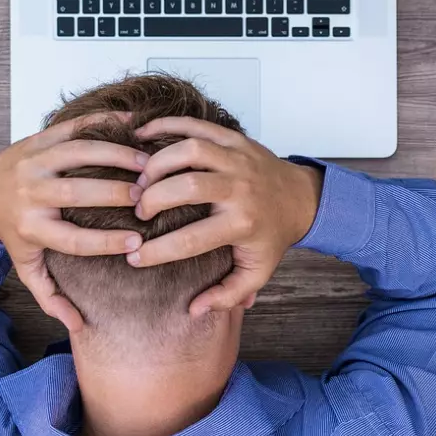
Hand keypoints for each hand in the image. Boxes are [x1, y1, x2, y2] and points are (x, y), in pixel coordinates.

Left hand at [0, 113, 149, 332]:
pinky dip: (104, 122)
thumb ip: (49, 295)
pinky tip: (133, 124)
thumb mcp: (25, 265)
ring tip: (146, 162)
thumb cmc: (12, 232)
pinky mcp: (40, 138)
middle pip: (78, 193)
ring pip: (79, 153)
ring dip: (116, 155)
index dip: (107, 242)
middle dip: (117, 194)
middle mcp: (31, 194)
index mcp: (31, 228)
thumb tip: (76, 325)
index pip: (74, 239)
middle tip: (148, 197)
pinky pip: (74, 127)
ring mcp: (35, 162)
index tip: (138, 242)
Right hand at [126, 117, 322, 315]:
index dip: (157, 251)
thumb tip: (193, 310)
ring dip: (157, 163)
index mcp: (242, 224)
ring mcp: (237, 159)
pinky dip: (165, 126)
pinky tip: (142, 136)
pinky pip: (196, 125)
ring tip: (140, 179)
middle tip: (138, 211)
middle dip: (153, 199)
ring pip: (190, 150)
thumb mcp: (257, 272)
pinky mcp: (233, 138)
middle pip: (187, 187)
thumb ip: (227, 295)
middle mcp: (239, 189)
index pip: (191, 239)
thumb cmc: (272, 237)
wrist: (302, 198)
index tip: (133, 258)